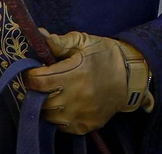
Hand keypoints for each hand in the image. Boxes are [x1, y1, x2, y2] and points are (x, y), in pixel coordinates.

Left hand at [22, 30, 151, 135]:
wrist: (131, 75)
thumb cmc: (105, 55)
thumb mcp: (84, 42)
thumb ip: (60, 42)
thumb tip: (39, 35)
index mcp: (75, 73)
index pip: (39, 81)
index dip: (30, 75)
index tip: (31, 71)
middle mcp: (78, 96)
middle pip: (42, 100)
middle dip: (36, 90)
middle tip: (41, 82)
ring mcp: (83, 113)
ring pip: (50, 116)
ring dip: (46, 105)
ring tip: (51, 93)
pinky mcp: (89, 124)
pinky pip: (64, 127)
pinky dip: (59, 118)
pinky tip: (63, 105)